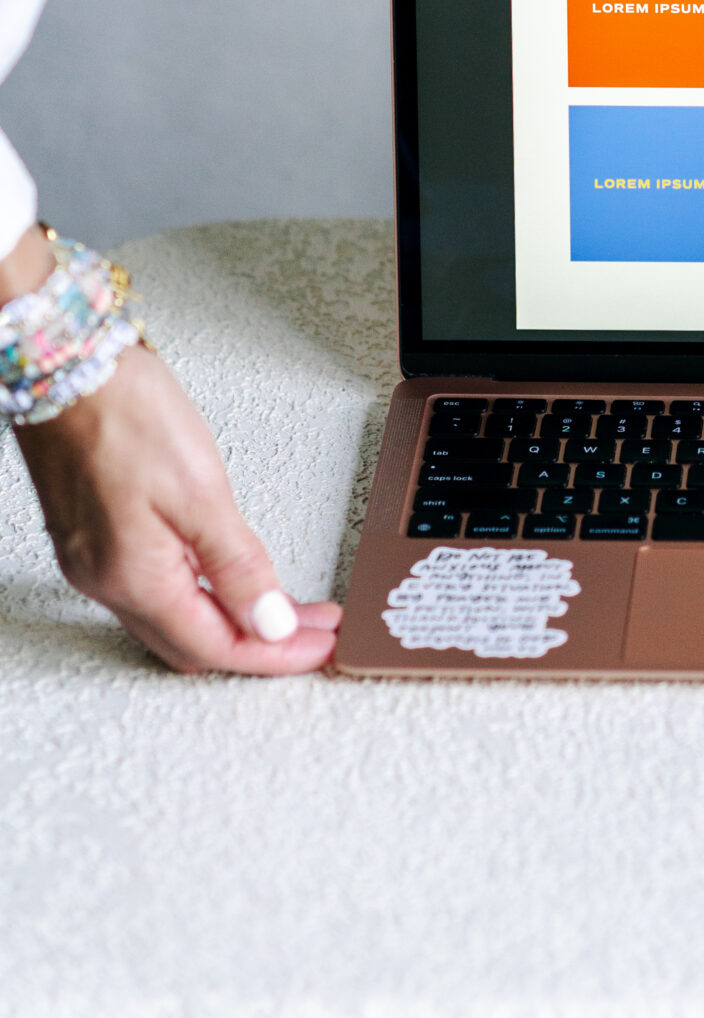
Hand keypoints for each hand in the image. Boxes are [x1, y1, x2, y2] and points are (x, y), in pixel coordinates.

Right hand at [12, 340, 339, 674]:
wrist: (66, 364)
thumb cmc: (125, 412)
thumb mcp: (200, 489)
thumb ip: (236, 563)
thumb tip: (269, 622)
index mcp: (134, 578)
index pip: (218, 646)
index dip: (276, 653)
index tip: (321, 646)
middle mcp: (106, 580)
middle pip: (194, 643)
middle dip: (259, 642)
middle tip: (313, 630)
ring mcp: (94, 560)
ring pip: (173, 619)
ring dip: (229, 620)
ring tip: (283, 608)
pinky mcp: (89, 535)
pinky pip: (152, 590)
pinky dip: (198, 594)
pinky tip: (223, 580)